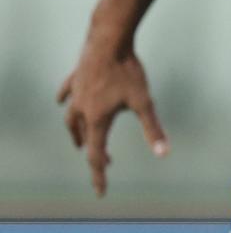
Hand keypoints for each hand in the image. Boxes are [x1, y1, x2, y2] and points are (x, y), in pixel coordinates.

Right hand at [57, 43, 168, 196]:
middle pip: (83, 138)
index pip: (96, 155)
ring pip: (71, 118)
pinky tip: (63, 101)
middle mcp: (81, 108)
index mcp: (97, 119)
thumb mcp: (144, 102)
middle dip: (93, 152)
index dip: (99, 175)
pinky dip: (65, 100)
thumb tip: (164, 153)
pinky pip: (66, 93)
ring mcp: (76, 92)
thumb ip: (153, 129)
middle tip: (105, 163)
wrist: (109, 40)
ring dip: (76, 132)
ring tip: (79, 140)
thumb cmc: (128, 71)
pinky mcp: (76, 77)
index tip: (101, 192)